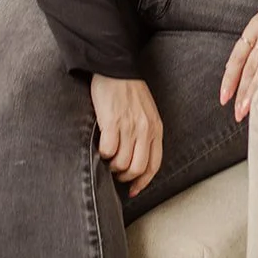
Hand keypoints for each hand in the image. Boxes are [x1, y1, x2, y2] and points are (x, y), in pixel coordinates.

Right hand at [90, 74, 162, 198]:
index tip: (133, 189)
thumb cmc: (129, 91)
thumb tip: (137, 162)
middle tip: (115, 171)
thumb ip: (146, 134)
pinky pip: (108, 150)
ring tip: (108, 157)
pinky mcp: (112, 122)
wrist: (115, 68)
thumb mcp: (146, 113)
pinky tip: (101, 147)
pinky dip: (103, 154)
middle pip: (137, 168)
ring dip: (112, 165)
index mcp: (156, 128)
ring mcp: (129, 126)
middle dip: (124, 176)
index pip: (154, 165)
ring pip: (121, 163)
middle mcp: (145, 129)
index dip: (143, 182)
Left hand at [219, 0, 257, 121]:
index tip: (224, 99)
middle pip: (251, 66)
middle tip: (238, 113)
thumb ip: (252, 43)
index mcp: (255, 28)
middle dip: (243, 92)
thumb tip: (234, 68)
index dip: (230, 79)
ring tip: (251, 108)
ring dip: (257, 88)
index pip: (237, 57)